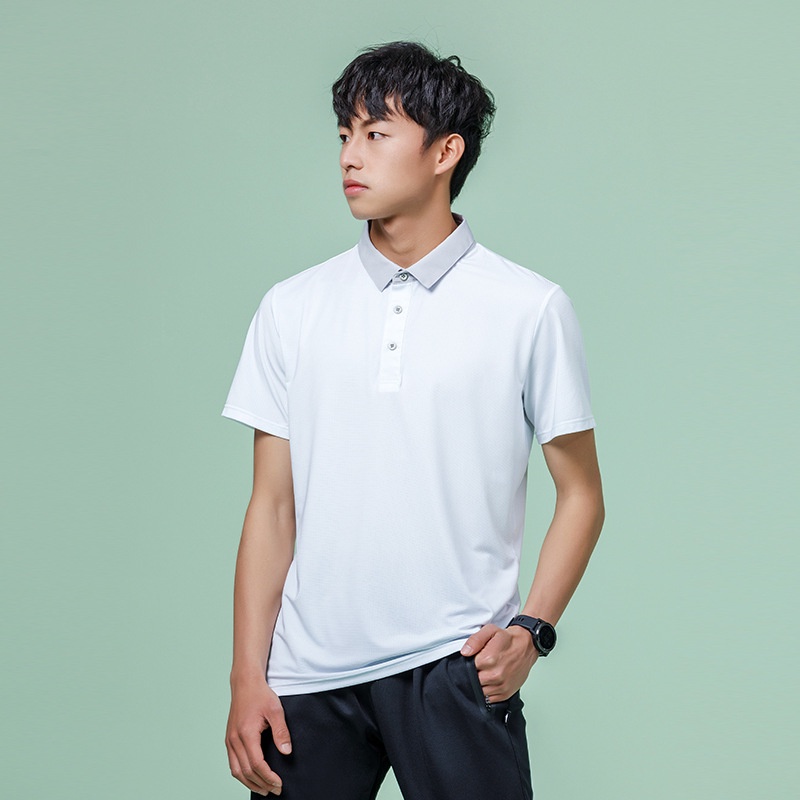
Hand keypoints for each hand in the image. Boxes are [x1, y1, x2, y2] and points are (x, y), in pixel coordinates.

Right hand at [225, 676, 291, 795]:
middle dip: (261, 784)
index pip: (256, 764)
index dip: (268, 777)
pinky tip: (251, 778)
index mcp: (246, 733)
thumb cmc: (260, 695)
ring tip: (264, 790)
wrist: (245, 683)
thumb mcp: (275, 710)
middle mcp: (234, 739)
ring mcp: (229, 740)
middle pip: (246, 771)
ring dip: (250, 783)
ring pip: (236, 771)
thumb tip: (286, 752)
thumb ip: (281, 731)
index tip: (279, 783)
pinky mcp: (229, 739)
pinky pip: (232, 763)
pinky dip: (241, 775)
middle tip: (275, 790)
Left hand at [460, 623, 537, 702]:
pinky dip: (488, 692)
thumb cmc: (508, 639)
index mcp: (489, 659)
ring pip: (480, 691)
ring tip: (486, 673)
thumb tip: (465, 652)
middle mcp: (495, 675)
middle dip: (473, 675)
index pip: (467, 668)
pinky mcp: (506, 693)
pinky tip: (491, 681)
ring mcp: (501, 686)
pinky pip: (489, 699)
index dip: (467, 664)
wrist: (526, 646)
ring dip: (480, 684)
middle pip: (473, 681)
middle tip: (480, 666)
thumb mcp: (490, 631)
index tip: (473, 660)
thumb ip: (475, 640)